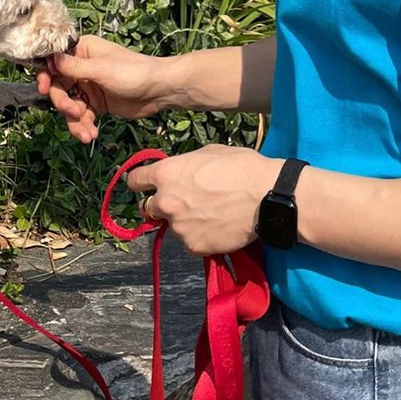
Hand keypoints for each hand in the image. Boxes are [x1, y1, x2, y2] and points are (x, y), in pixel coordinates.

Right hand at [36, 35, 164, 141]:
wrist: (160, 91)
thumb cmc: (134, 72)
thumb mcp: (102, 69)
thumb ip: (75, 67)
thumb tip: (50, 58)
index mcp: (82, 51)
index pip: (54, 62)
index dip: (46, 76)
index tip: (43, 89)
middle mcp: (81, 67)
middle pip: (58, 87)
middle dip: (64, 103)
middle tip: (74, 113)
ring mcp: (88, 87)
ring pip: (69, 105)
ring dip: (75, 121)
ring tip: (86, 134)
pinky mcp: (96, 104)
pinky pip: (82, 116)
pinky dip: (84, 127)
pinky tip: (92, 135)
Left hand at [126, 145, 281, 255]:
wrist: (265, 196)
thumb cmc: (240, 167)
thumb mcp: (207, 153)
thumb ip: (184, 166)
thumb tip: (180, 173)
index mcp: (166, 174)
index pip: (135, 180)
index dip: (138, 182)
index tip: (140, 186)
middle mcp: (166, 202)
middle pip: (148, 208)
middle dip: (161, 205)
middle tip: (181, 203)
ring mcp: (178, 227)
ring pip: (173, 226)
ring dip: (184, 222)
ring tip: (210, 215)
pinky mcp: (193, 246)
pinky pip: (190, 242)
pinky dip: (200, 237)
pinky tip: (217, 228)